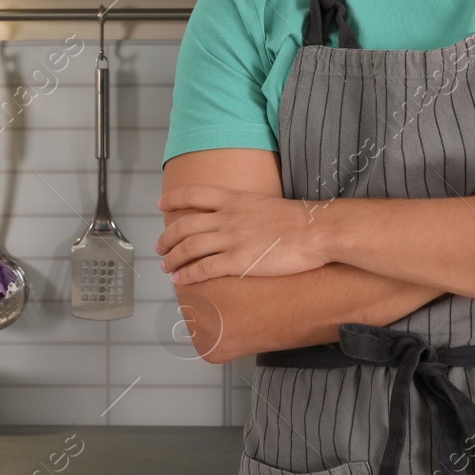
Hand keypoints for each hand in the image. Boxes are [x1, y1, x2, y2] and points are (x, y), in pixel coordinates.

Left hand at [154, 185, 328, 284]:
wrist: (315, 231)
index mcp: (233, 199)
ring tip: (165, 266)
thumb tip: (237, 218)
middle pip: (184, 225)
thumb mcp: (264, 203)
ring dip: (172, 258)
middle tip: (159, 246)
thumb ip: (244, 209)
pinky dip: (187, 274)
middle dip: (166, 237)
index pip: (193, 194)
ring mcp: (231, 239)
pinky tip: (180, 280)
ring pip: (188, 248)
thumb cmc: (297, 220)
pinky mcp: (238, 261)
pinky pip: (204, 269)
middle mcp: (226, 218)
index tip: (161, 204)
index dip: (173, 199)